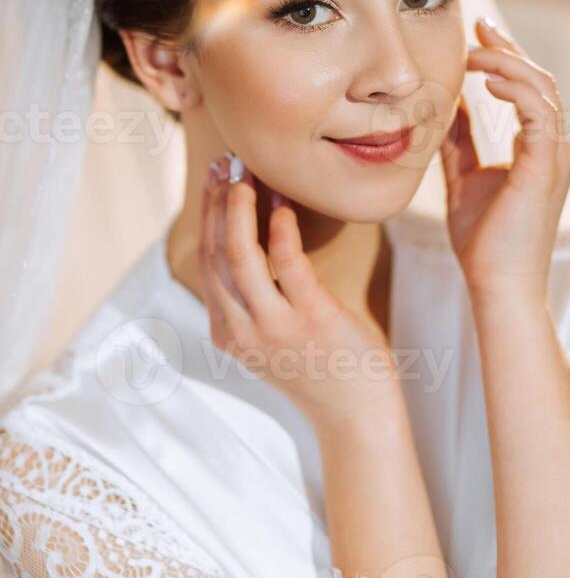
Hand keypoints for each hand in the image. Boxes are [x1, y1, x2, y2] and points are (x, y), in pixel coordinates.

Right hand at [198, 159, 399, 429]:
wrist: (356, 415)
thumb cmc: (321, 368)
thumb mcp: (270, 338)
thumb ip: (252, 300)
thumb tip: (250, 240)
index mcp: (227, 332)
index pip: (205, 260)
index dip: (207, 214)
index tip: (214, 178)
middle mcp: (240, 330)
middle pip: (214, 251)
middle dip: (217, 200)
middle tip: (226, 162)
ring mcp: (273, 327)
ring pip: (238, 253)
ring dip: (239, 207)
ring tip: (247, 172)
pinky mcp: (310, 318)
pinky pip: (287, 261)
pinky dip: (281, 227)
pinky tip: (284, 204)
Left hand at [440, 17, 569, 302]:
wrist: (495, 284)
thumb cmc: (482, 241)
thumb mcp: (462, 177)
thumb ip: (459, 141)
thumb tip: (447, 106)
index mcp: (539, 150)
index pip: (528, 91)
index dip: (505, 60)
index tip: (477, 38)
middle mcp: (554, 148)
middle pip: (539, 82)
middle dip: (508, 51)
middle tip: (478, 28)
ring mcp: (555, 157)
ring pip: (542, 91)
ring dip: (507, 65)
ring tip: (474, 55)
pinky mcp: (545, 168)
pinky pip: (539, 115)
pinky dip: (515, 92)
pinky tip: (486, 83)